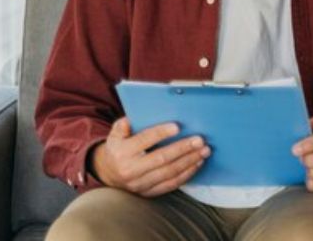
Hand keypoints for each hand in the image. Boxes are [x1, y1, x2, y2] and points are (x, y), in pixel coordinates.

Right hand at [90, 118, 208, 195]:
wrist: (108, 174)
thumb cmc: (119, 148)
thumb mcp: (116, 134)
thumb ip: (123, 125)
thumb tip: (132, 119)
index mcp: (122, 153)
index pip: (144, 141)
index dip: (161, 133)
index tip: (178, 126)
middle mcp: (130, 170)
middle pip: (161, 159)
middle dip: (183, 148)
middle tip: (200, 140)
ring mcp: (140, 184)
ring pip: (169, 173)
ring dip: (189, 161)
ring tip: (204, 151)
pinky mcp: (148, 193)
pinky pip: (171, 184)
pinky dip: (186, 174)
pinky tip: (197, 163)